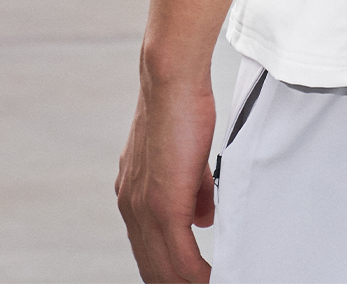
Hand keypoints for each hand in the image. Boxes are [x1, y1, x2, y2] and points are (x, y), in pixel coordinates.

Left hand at [116, 71, 215, 282]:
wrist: (172, 82)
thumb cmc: (182, 109)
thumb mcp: (185, 158)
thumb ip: (193, 191)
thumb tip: (203, 220)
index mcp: (133, 197)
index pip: (148, 251)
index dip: (169, 271)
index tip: (190, 279)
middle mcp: (132, 208)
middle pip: (153, 268)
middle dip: (177, 283)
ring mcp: (144, 209)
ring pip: (165, 269)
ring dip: (189, 282)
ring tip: (213, 283)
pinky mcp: (164, 205)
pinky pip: (181, 257)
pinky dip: (198, 274)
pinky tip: (214, 278)